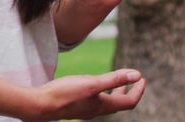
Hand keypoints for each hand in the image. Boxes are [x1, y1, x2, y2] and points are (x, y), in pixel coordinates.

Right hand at [24, 69, 145, 120]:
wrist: (42, 105)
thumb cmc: (66, 93)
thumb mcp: (92, 83)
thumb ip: (115, 78)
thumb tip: (137, 74)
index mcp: (105, 105)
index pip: (129, 101)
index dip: (138, 91)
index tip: (142, 79)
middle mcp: (98, 110)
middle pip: (119, 103)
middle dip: (128, 90)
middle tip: (133, 80)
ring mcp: (87, 110)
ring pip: (107, 102)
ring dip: (114, 91)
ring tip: (115, 82)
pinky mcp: (77, 107)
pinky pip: (95, 101)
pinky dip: (101, 93)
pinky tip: (92, 86)